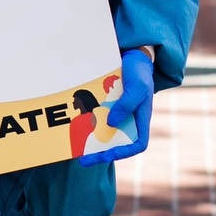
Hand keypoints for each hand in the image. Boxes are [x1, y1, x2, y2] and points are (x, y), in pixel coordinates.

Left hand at [77, 48, 153, 166]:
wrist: (131, 56)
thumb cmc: (138, 72)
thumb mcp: (136, 87)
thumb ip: (127, 105)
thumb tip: (111, 123)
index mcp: (141, 118)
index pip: (138, 143)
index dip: (125, 152)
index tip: (108, 154)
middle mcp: (128, 119)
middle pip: (117, 143)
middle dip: (101, 153)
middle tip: (83, 160)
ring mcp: (117, 113)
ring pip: (104, 133)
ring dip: (90, 142)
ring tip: (75, 148)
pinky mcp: (106, 106)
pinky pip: (96, 118)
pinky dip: (86, 124)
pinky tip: (74, 127)